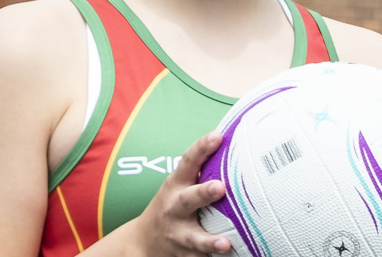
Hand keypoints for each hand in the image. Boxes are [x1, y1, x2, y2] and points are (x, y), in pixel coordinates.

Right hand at [122, 131, 231, 255]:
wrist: (142, 242)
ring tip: (224, 243)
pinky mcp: (184, 253)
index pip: (189, 161)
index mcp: (177, 185)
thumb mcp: (181, 184)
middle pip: (188, 199)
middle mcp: (175, 208)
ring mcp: (178, 233)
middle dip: (203, 193)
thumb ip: (203, 167)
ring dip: (209, 240)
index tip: (217, 136)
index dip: (202, 147)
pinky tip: (229, 254)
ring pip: (194, 237)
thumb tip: (239, 141)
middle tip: (220, 187)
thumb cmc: (173, 204)